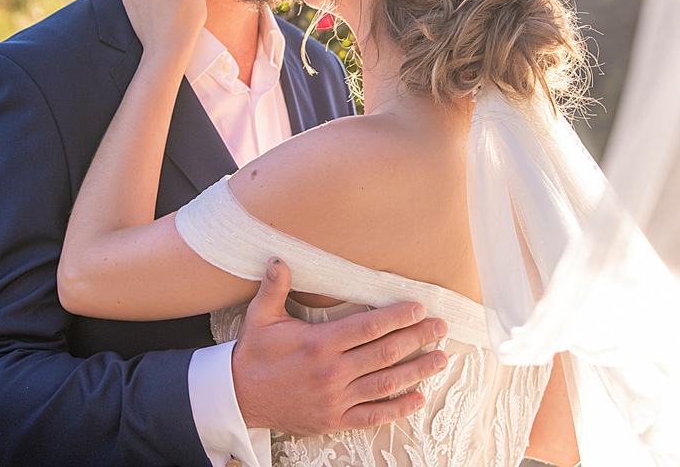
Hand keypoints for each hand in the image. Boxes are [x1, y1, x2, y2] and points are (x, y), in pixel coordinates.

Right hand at [233, 258, 448, 434]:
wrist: (238, 398)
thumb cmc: (254, 355)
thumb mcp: (260, 318)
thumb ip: (275, 288)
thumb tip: (280, 258)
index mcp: (319, 343)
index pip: (368, 327)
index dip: (398, 316)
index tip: (419, 308)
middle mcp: (332, 372)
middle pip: (385, 353)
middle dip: (418, 338)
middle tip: (441, 328)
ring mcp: (336, 399)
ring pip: (386, 384)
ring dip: (418, 371)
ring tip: (440, 359)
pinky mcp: (335, 420)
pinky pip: (373, 416)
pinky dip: (398, 409)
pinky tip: (419, 398)